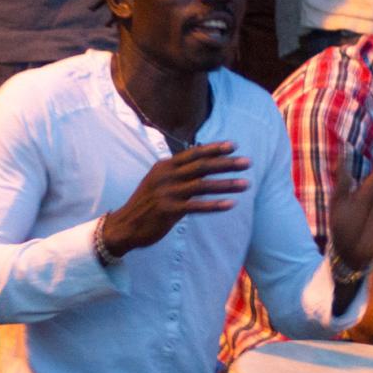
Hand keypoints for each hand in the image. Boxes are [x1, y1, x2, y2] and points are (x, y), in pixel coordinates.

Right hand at [100, 142, 250, 256]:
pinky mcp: (169, 210)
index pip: (194, 153)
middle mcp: (166, 176)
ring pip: (203, 185)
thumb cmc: (146, 204)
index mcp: (164, 166)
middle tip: (248, 163)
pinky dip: (215, 205)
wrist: (125, 226)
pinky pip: (197, 206)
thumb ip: (177, 173)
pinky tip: (231, 204)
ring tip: (246, 184)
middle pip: (202, 166)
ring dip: (227, 184)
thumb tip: (201, 164)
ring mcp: (167, 192)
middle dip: (227, 163)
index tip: (234, 146)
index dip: (215, 149)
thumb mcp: (158, 182)